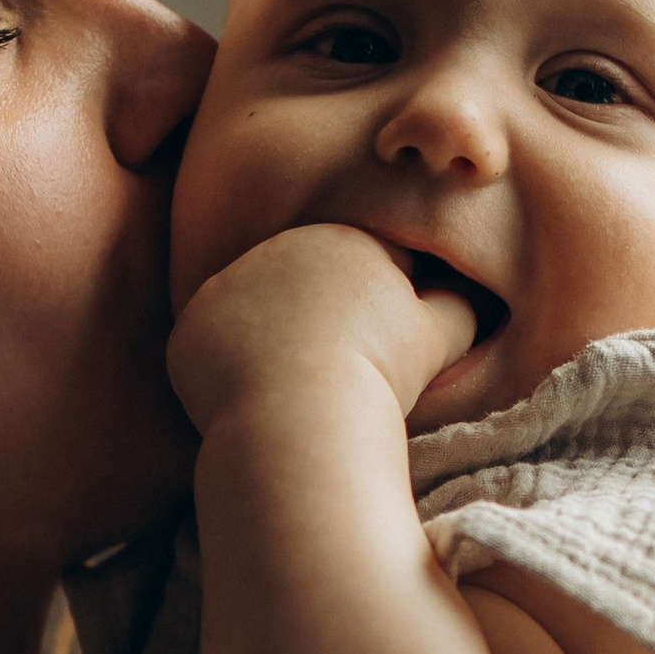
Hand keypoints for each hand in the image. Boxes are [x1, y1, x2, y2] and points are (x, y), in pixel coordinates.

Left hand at [167, 224, 474, 436]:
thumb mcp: (439, 337)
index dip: (377, 314)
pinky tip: (253, 397)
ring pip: (255, 311)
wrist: (302, 412)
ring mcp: (228, 283)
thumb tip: (464, 298)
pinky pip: (211, 344)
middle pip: (303, 284)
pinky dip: (227, 368)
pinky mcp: (190, 324)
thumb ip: (457, 308)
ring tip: (294, 387)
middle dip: (318, 320)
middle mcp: (278, 247)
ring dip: (272, 340)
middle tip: (333, 373)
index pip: (363, 269)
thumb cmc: (379, 375)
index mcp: (342, 240)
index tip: (378, 354)